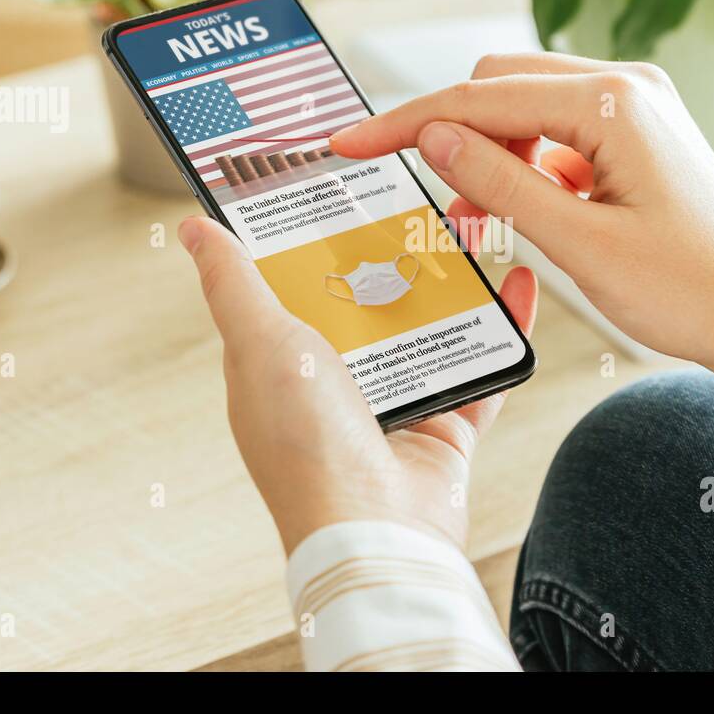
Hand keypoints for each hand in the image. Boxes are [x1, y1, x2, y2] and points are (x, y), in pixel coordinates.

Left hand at [178, 216, 536, 554]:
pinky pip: (482, 365)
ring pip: (429, 324)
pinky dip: (504, 327)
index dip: (314, 235)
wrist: (379, 531)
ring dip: (454, 279)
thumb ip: (234, 284)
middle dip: (397, 248)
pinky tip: (520, 284)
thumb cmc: (307, 445)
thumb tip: (193, 229)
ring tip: (475, 225)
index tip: (340, 183)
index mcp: (281, 363)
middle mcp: (336, 382)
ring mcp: (394, 403)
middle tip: (422, 194)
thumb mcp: (262, 345)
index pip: (296, 283)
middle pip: (370, 297)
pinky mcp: (445, 424)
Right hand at [331, 53, 713, 410]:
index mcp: (614, 103)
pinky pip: (558, 133)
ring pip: (525, 109)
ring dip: (491, 158)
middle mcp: (627, 87)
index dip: (407, 123)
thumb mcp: (578, 245)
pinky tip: (530, 217)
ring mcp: (636, 107)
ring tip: (484, 227)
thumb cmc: (688, 291)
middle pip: (499, 87)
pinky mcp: (637, 134)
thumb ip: (499, 183)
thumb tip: (433, 136)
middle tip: (444, 214)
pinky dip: (527, 169)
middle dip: (455, 140)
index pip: (481, 99)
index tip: (351, 143)